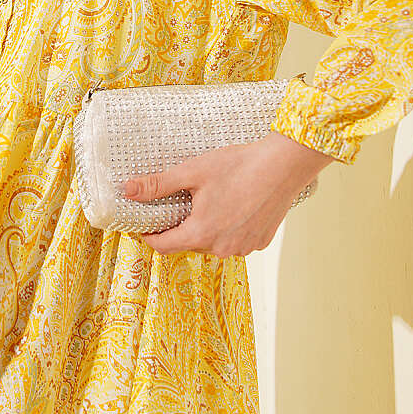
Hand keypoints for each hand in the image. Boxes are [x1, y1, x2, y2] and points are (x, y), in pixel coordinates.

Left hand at [121, 131, 335, 255]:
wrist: (284, 164)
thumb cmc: (239, 165)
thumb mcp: (193, 172)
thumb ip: (158, 185)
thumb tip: (128, 190)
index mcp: (202, 234)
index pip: (163, 246)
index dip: (150, 235)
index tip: (144, 224)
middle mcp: (222, 248)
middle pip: (189, 244)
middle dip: (180, 227)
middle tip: (179, 203)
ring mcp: (244, 248)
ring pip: (213, 243)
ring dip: (206, 229)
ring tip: (208, 202)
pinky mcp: (260, 241)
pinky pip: (234, 240)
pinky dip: (228, 228)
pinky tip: (232, 206)